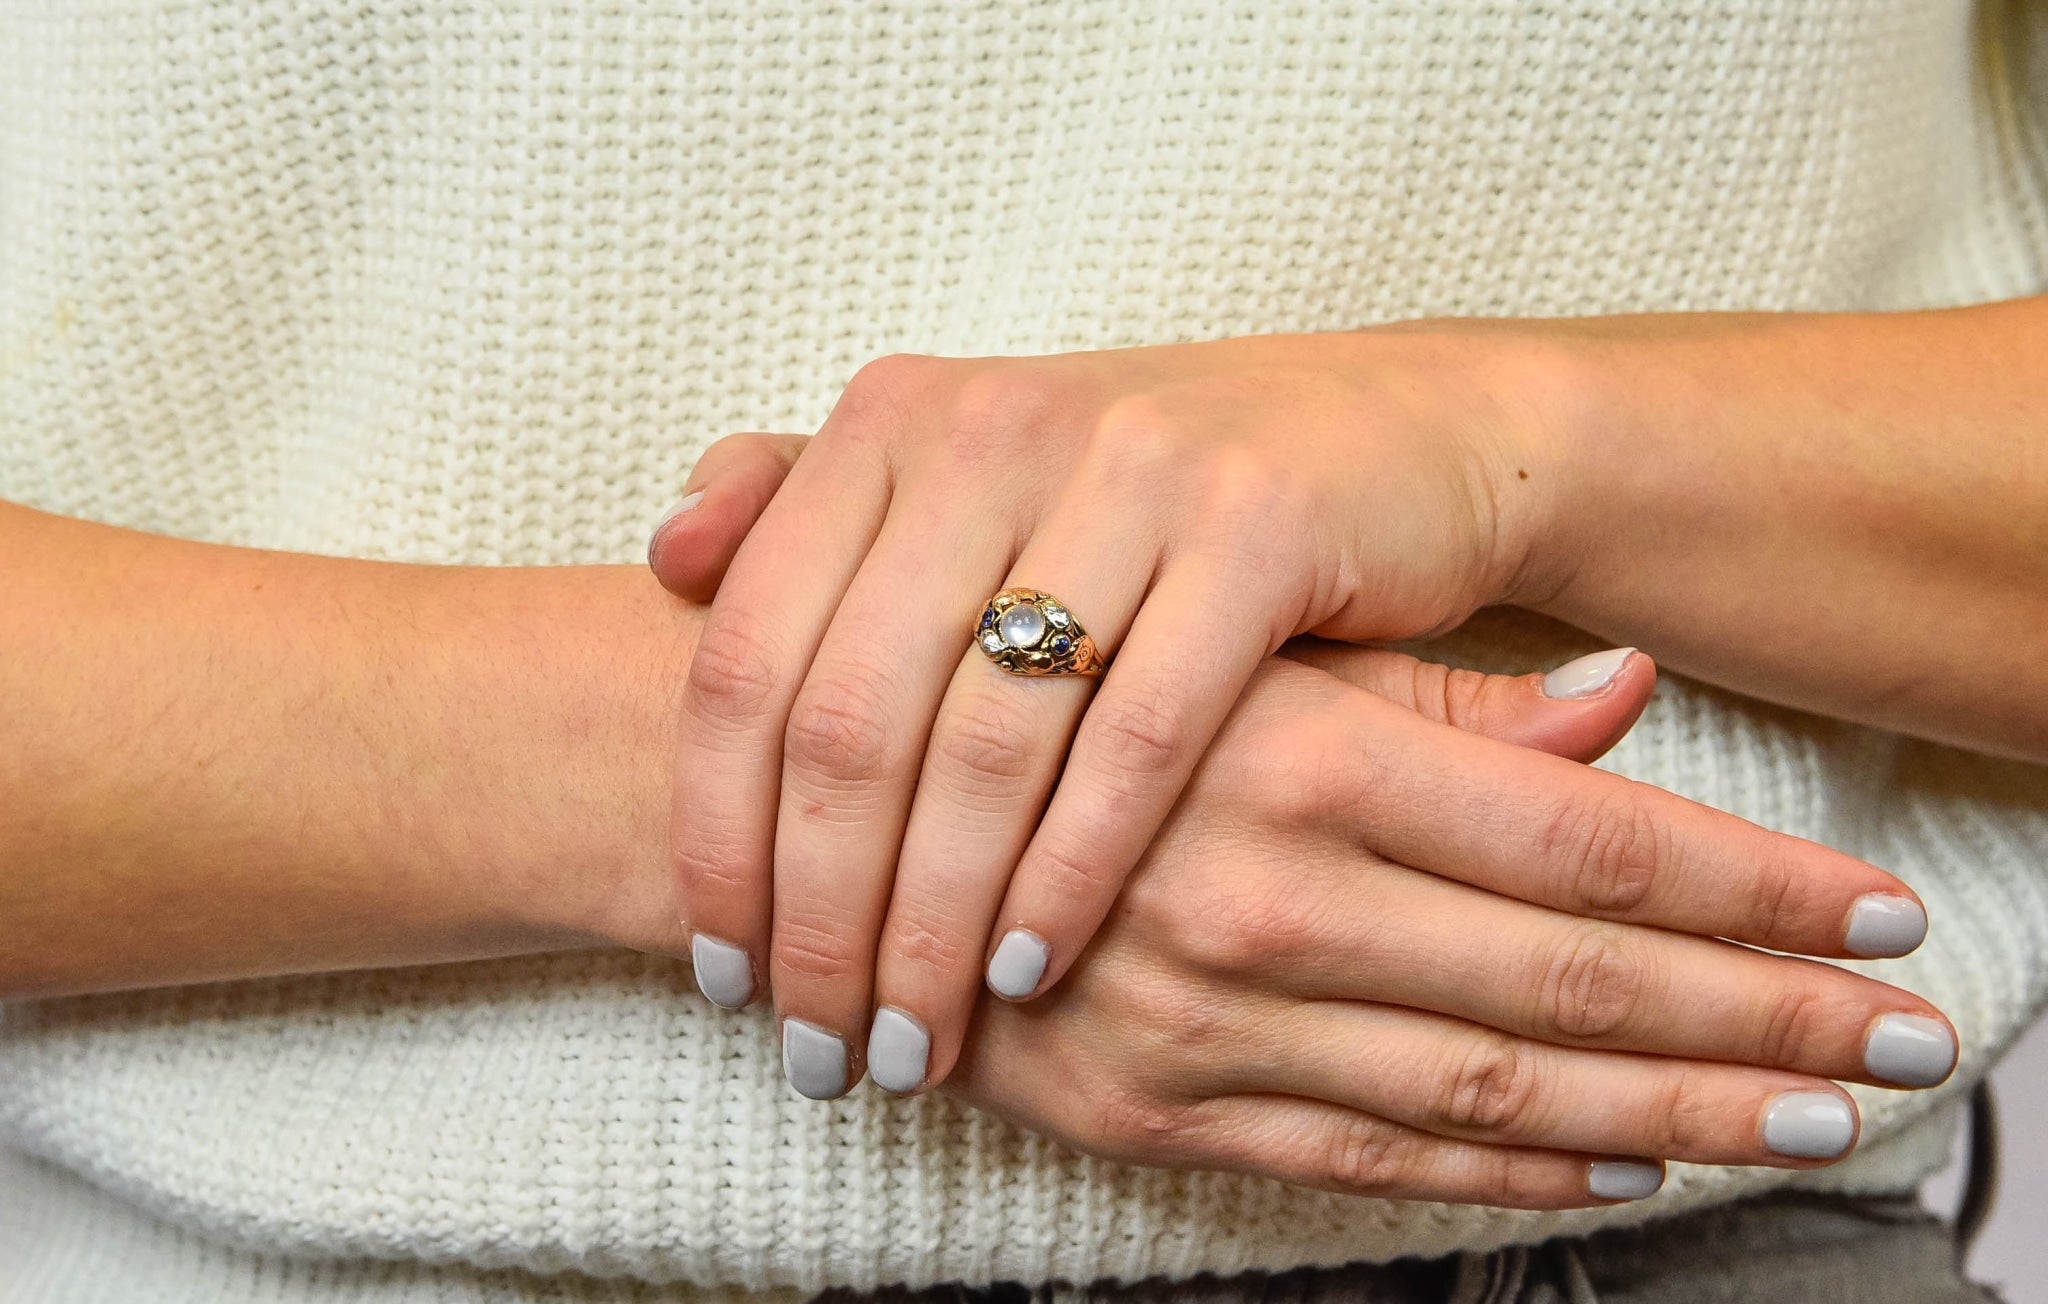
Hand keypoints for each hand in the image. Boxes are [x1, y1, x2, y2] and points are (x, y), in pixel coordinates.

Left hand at [653, 331, 1578, 1096]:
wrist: (1384, 436)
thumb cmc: (1146, 497)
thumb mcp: (975, 479)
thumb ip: (807, 504)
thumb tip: (664, 557)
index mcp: (895, 417)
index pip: (747, 655)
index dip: (714, 834)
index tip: (723, 972)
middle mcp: (993, 424)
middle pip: (851, 720)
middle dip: (820, 914)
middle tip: (814, 1046)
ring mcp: (1128, 467)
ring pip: (985, 746)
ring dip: (933, 925)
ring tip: (912, 1041)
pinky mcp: (1256, 526)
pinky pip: (1139, 742)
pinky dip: (1070, 874)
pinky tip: (1027, 970)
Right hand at [943, 650, 1953, 1207]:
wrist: (815, 811)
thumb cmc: (1032, 693)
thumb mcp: (1218, 651)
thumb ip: (1428, 693)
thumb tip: (1620, 696)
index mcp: (1299, 757)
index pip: (1588, 843)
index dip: (1751, 888)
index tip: (1874, 915)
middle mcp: (1269, 900)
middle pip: (1575, 981)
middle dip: (1760, 1016)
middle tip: (1908, 1040)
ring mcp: (1210, 1024)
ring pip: (1493, 1087)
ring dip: (1672, 1109)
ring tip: (1812, 1117)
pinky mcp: (1151, 1114)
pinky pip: (1365, 1160)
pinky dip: (1505, 1172)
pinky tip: (1614, 1167)